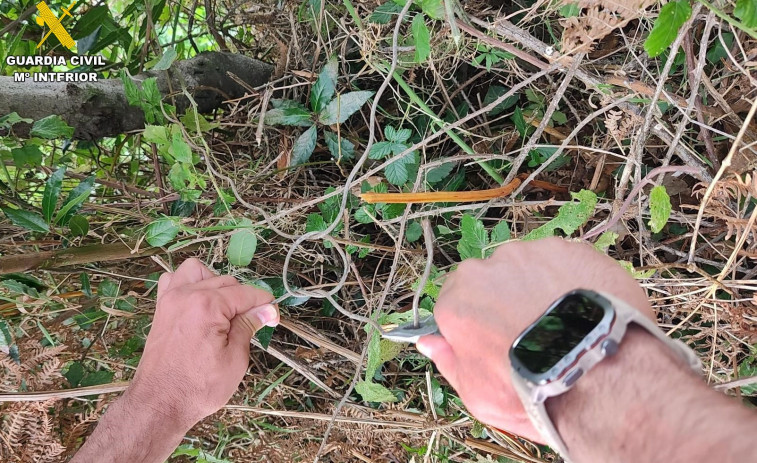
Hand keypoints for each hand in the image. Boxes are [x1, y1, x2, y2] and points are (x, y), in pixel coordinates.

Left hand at [127, 258, 278, 428]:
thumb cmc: (198, 388)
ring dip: (216, 284)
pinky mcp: (161, 308)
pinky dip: (190, 285)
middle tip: (254, 323)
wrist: (158, 404)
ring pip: (200, 272)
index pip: (246, 294)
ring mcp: (170, 299)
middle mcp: (186, 295)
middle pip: (227, 282)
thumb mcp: (235, 359)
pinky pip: (175, 280)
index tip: (273, 318)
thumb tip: (266, 310)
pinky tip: (200, 304)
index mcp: (207, 305)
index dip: (265, 305)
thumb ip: (248, 327)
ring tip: (224, 309)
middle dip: (245, 299)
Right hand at [416, 237, 653, 441]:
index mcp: (457, 302)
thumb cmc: (532, 393)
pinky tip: (586, 309)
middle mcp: (486, 269)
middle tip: (532, 333)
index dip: (479, 322)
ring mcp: (530, 254)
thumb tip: (429, 343)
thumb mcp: (478, 395)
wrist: (598, 375)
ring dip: (538, 286)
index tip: (497, 340)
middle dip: (505, 299)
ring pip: (528, 267)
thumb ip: (450, 362)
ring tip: (565, 322)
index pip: (456, 302)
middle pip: (490, 279)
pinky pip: (563, 261)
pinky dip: (571, 279)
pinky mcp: (569, 248)